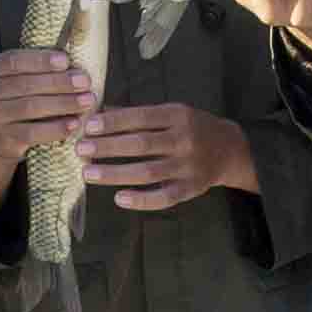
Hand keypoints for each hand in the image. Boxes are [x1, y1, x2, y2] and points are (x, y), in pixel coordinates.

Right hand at [0, 41, 95, 203]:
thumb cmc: (17, 96)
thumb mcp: (18, 75)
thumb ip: (38, 65)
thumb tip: (75, 54)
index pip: (15, 62)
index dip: (41, 61)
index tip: (66, 61)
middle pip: (26, 85)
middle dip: (59, 82)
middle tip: (85, 81)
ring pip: (30, 108)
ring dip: (62, 103)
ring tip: (86, 100)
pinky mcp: (4, 138)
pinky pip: (33, 133)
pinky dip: (55, 128)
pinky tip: (74, 124)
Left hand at [76, 101, 254, 214]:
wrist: (230, 150)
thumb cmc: (192, 128)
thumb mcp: (171, 112)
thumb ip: (138, 114)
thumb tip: (99, 112)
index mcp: (178, 115)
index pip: (141, 117)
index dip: (114, 122)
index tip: (88, 126)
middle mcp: (184, 140)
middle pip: (141, 144)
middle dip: (108, 147)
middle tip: (81, 149)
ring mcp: (188, 166)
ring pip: (148, 172)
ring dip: (115, 174)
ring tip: (89, 174)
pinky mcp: (191, 189)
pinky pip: (165, 197)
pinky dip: (141, 200)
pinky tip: (119, 198)